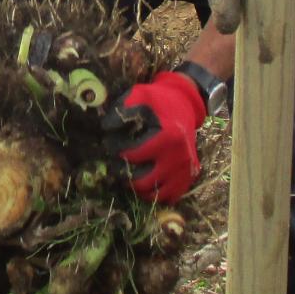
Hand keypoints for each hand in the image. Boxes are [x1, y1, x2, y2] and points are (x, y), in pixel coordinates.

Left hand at [103, 70, 204, 203]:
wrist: (184, 105)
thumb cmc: (159, 101)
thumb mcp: (140, 95)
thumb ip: (122, 110)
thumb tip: (105, 128)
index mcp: (168, 137)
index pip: (133, 155)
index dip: (116, 151)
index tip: (110, 145)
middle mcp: (179, 158)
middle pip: (142, 181)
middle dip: (125, 174)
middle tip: (117, 165)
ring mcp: (186, 170)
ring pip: (155, 194)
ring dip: (138, 187)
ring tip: (130, 174)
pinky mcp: (189, 177)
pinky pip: (169, 197)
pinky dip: (156, 193)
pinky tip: (146, 180)